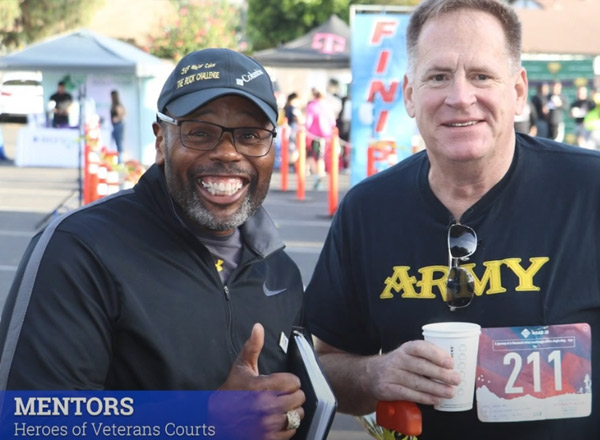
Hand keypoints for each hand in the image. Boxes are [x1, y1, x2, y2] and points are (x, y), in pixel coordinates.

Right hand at [215, 323, 305, 438]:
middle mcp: (265, 407)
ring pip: (297, 415)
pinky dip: (288, 426)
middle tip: (283, 394)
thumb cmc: (232, 389)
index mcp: (261, 387)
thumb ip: (252, 346)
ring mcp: (267, 425)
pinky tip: (278, 419)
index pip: (294, 382)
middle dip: (293, 394)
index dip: (290, 380)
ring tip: (282, 406)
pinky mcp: (267, 438)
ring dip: (292, 411)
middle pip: (298, 398)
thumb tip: (258, 327)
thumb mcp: (241, 366)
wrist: (217, 418)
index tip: (282, 382)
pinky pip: (291, 432)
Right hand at [367, 340, 460, 405]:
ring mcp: (391, 375)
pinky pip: (408, 394)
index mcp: (405, 349)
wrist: (370, 374)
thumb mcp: (408, 354)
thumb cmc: (398, 364)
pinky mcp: (387, 389)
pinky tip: (435, 399)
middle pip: (420, 366)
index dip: (435, 354)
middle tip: (456, 379)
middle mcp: (397, 360)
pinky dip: (424, 398)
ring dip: (435, 388)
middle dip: (440, 374)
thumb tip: (449, 363)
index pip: (419, 348)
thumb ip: (427, 355)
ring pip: (416, 382)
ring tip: (450, 392)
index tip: (450, 362)